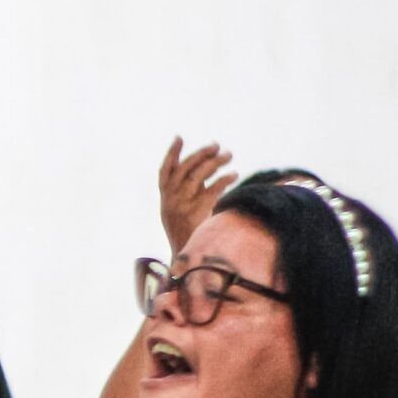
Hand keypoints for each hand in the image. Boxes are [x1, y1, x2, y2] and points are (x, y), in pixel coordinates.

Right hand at [159, 136, 238, 254]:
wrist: (186, 259)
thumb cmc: (188, 235)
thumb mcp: (179, 213)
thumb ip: (187, 193)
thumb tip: (205, 168)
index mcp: (165, 200)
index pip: (164, 172)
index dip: (170, 154)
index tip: (178, 137)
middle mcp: (170, 200)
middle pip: (183, 169)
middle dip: (200, 154)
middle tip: (216, 145)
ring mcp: (182, 206)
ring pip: (197, 176)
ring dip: (214, 162)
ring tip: (228, 155)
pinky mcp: (196, 213)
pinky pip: (211, 190)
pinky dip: (223, 179)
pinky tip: (233, 174)